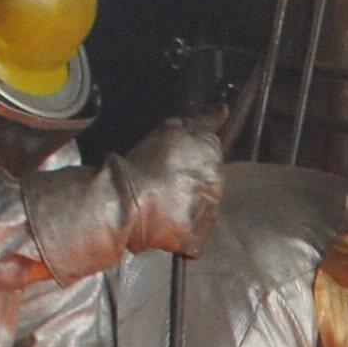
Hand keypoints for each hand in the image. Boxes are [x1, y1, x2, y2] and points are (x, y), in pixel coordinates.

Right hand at [112, 116, 223, 256]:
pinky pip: (196, 238)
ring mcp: (207, 213)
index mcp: (211, 154)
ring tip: (162, 205)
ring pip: (205, 210)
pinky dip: (183, 234)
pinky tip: (165, 224)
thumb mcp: (169, 130)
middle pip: (211, 181)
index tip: (171, 162)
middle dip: (192, 182)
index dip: (189, 156)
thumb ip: (201, 120)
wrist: (124, 201)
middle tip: (164, 184)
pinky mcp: (196, 238)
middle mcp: (216, 183)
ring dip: (189, 208)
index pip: (211, 152)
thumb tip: (223, 108)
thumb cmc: (142, 164)